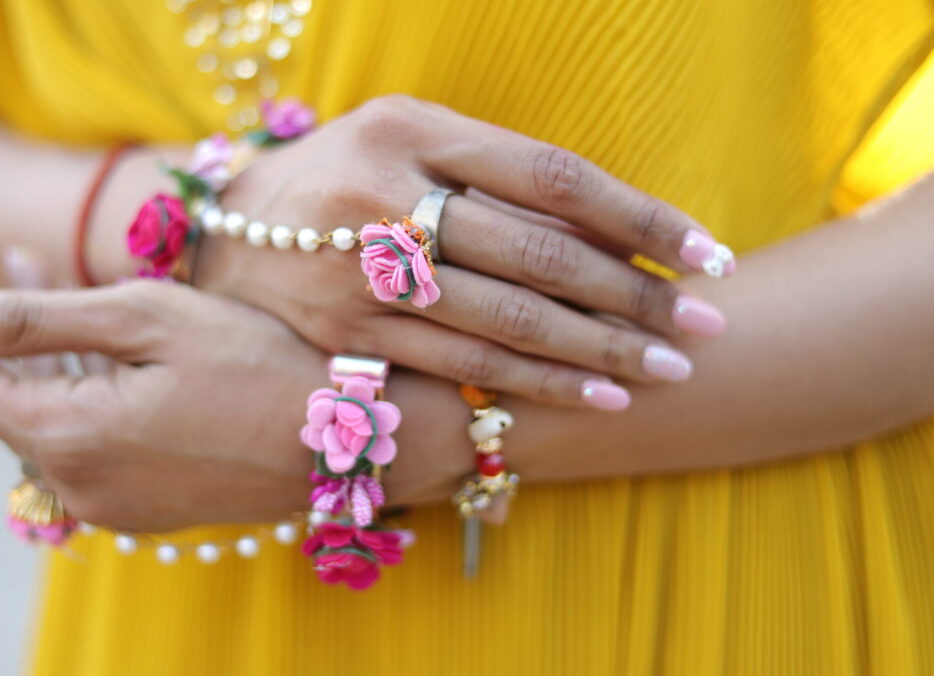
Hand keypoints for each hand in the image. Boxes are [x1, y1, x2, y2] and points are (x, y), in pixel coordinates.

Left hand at [0, 251, 467, 531]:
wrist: (351, 439)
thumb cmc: (258, 361)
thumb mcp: (144, 317)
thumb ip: (30, 319)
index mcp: (65, 436)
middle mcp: (74, 484)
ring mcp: (108, 500)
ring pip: (37, 409)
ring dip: (21, 342)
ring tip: (11, 259)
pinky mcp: (140, 501)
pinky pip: (78, 434)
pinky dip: (65, 380)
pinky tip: (72, 333)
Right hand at [195, 95, 733, 407]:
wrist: (227, 234)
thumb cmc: (347, 174)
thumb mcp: (410, 138)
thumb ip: (496, 173)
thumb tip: (615, 233)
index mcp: (412, 129)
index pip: (551, 175)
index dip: (638, 216)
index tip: (705, 253)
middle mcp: (384, 196)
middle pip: (536, 253)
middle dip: (631, 295)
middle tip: (703, 326)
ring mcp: (361, 272)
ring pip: (505, 319)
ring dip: (596, 351)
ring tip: (667, 370)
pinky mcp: (348, 334)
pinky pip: (459, 364)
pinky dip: (533, 384)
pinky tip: (592, 396)